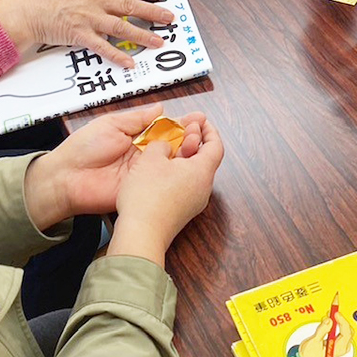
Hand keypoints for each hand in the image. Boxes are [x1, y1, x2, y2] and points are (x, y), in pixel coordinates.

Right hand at [0, 0, 173, 67]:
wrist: (24, 10)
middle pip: (130, 5)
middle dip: (153, 12)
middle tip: (169, 18)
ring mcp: (89, 17)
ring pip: (123, 26)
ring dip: (143, 35)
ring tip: (159, 41)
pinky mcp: (80, 35)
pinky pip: (103, 47)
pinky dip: (117, 55)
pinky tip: (130, 62)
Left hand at [22, 103, 207, 229]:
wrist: (66, 178)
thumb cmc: (84, 148)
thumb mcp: (111, 124)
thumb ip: (137, 119)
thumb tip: (160, 108)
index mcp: (136, 136)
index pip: (165, 128)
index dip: (182, 123)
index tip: (198, 118)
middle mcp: (144, 154)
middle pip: (174, 145)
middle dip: (190, 136)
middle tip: (200, 131)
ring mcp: (145, 172)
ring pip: (172, 161)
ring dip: (186, 152)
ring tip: (197, 142)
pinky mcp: (143, 188)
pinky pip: (163, 180)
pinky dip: (176, 172)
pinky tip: (188, 163)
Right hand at [108, 116, 223, 268]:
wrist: (141, 235)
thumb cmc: (147, 197)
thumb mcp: (151, 158)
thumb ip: (162, 145)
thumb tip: (165, 147)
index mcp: (202, 171)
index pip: (216, 145)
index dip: (209, 130)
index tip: (199, 121)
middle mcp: (203, 189)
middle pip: (205, 159)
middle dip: (192, 142)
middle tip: (179, 132)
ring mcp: (193, 203)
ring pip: (192, 174)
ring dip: (181, 159)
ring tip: (163, 151)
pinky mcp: (181, 213)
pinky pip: (183, 187)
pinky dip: (175, 175)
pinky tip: (156, 173)